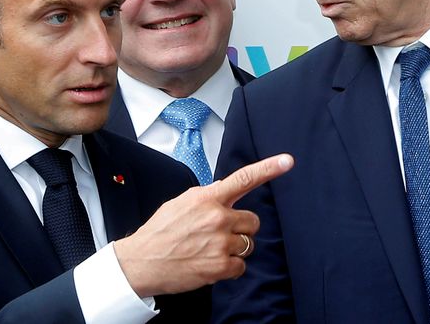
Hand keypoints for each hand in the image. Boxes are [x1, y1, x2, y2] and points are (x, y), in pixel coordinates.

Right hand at [114, 153, 293, 296]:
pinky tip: (209, 263)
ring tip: (209, 249)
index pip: (243, 179)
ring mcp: (220, 242)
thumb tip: (225, 187)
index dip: (268, 168)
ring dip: (233, 248)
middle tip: (219, 234)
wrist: (142, 262)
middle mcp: (217, 217)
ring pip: (247, 244)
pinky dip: (229, 267)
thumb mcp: (181, 203)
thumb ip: (207, 195)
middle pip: (253, 221)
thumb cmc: (160, 232)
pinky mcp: (220, 265)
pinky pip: (241, 266)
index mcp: (207, 198)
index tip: (287, 161)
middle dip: (241, 228)